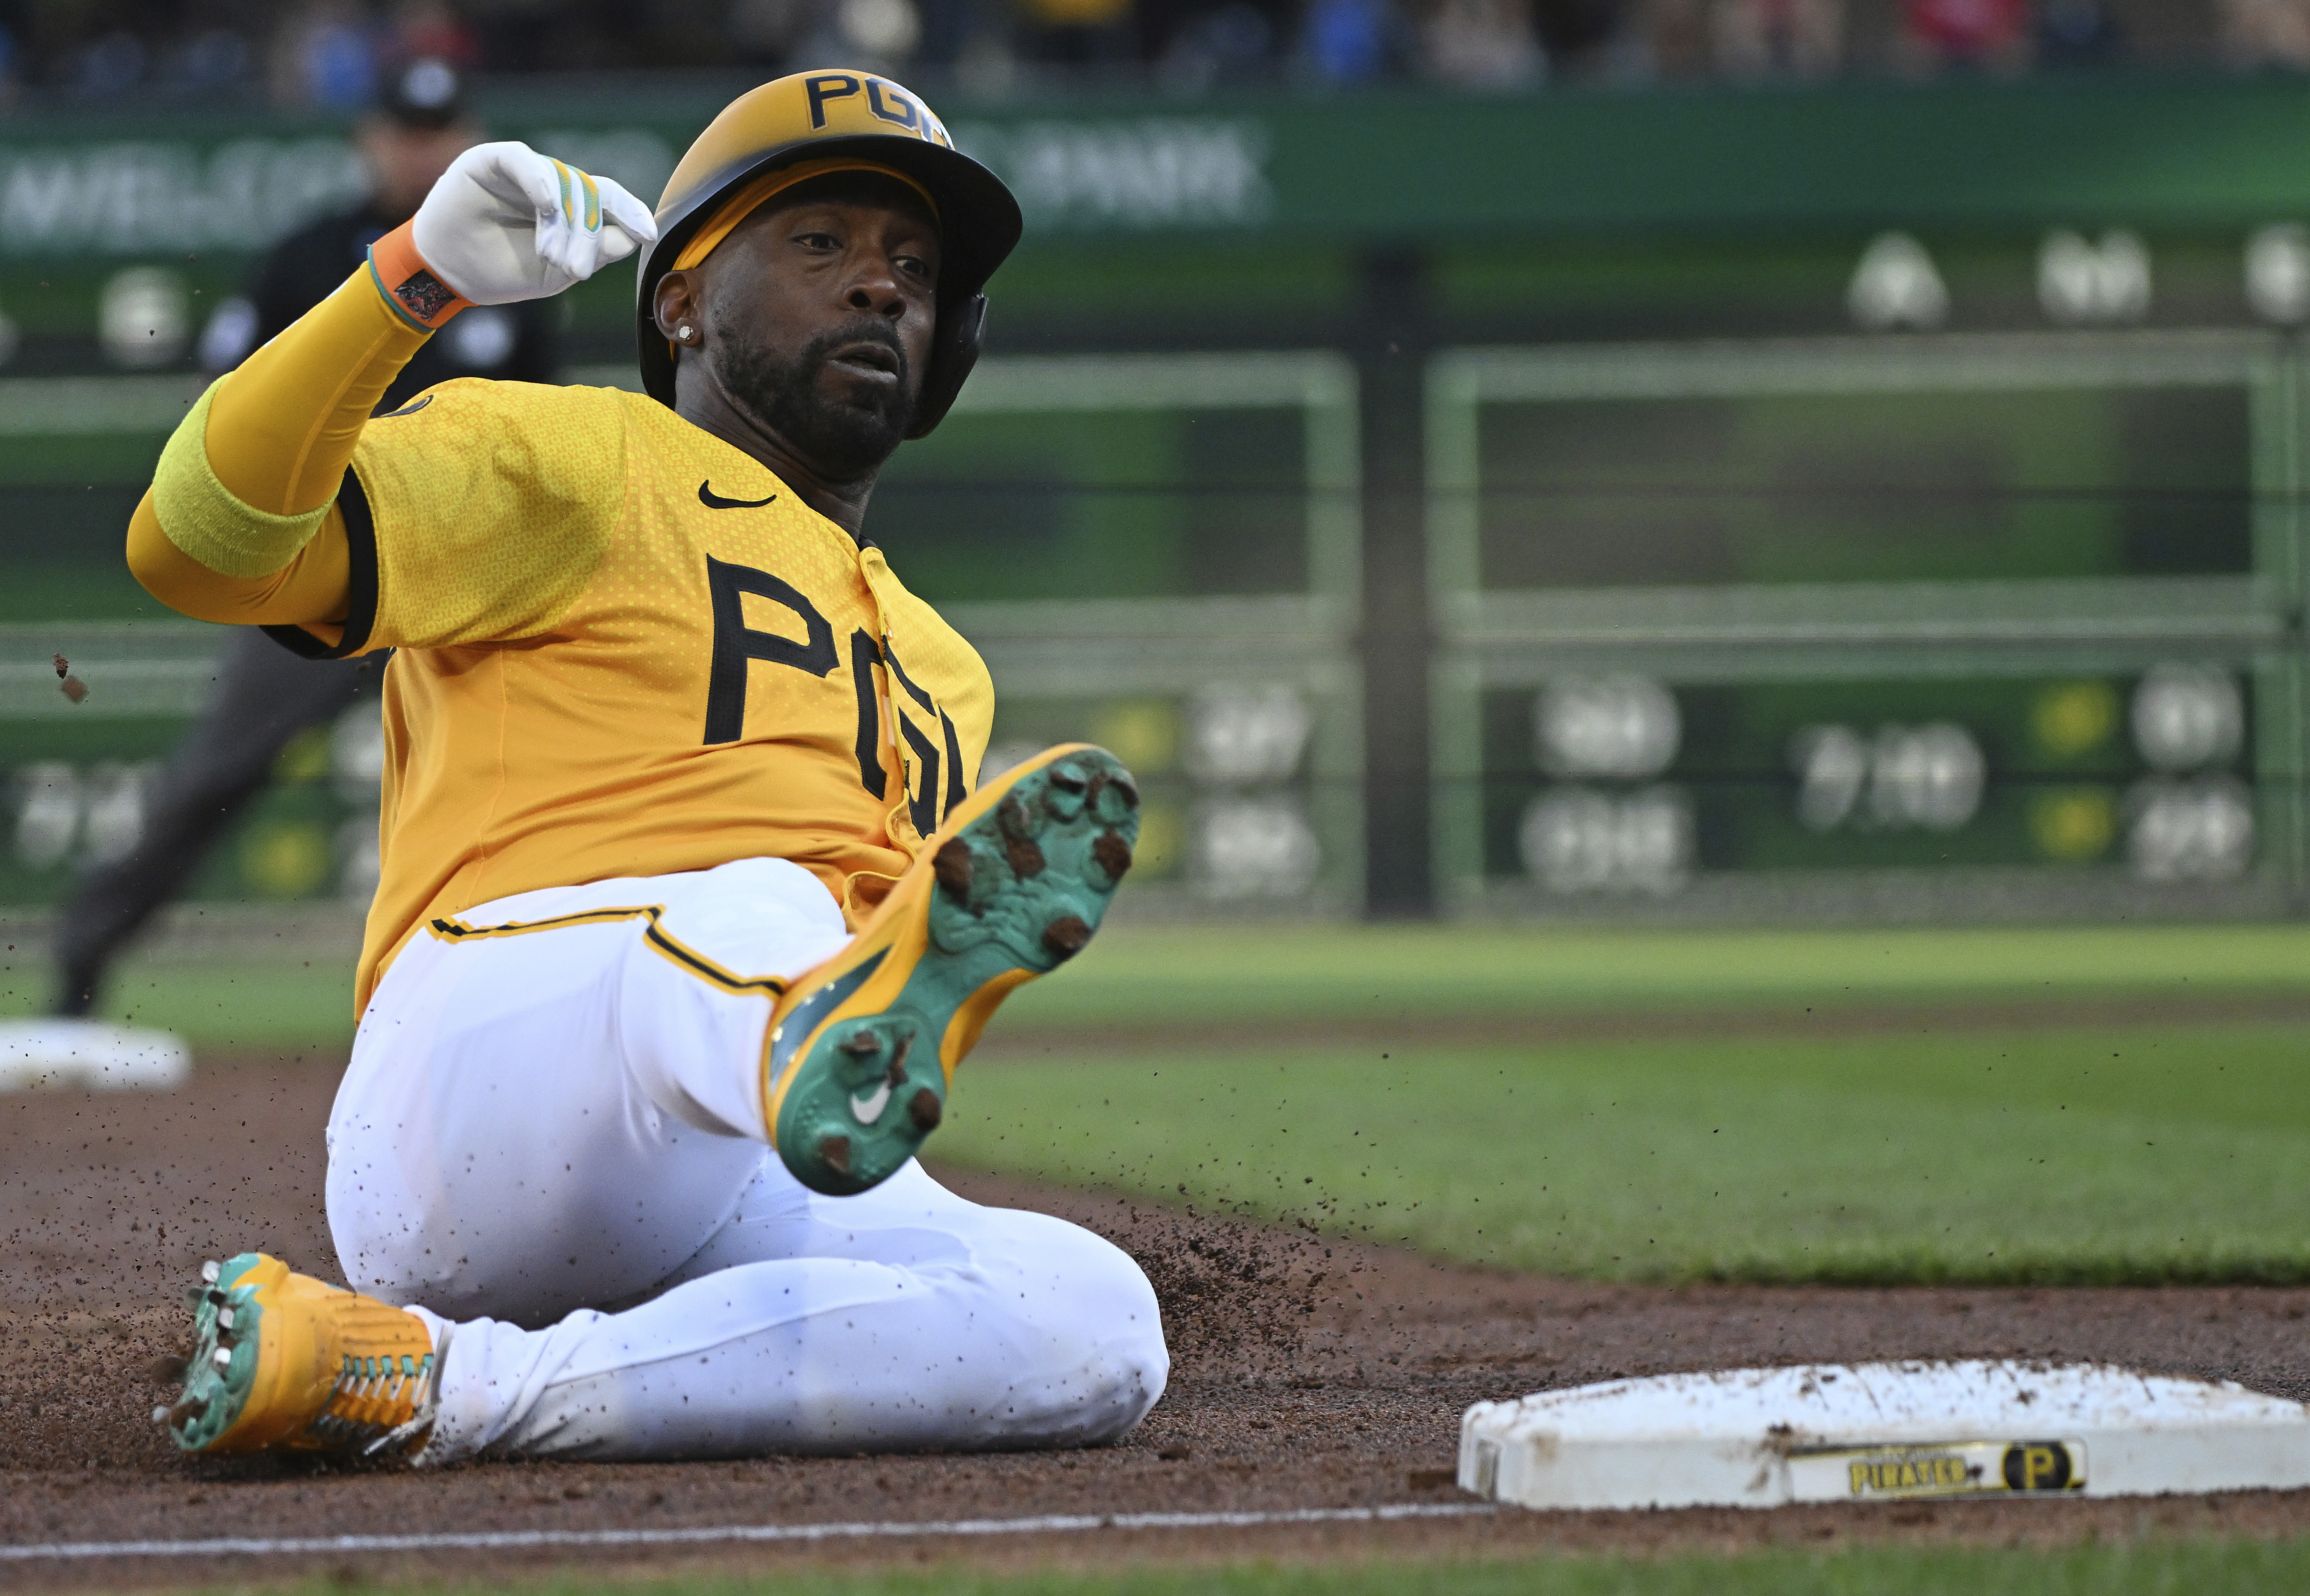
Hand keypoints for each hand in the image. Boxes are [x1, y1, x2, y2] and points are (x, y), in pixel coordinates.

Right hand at [411, 142, 657, 306]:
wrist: (449, 274)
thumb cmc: (502, 270)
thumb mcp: (559, 270)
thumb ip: (597, 251)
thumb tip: (635, 235)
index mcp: (568, 205)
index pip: (607, 198)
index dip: (630, 211)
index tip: (648, 233)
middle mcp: (550, 182)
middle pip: (589, 194)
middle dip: (588, 235)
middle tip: (577, 270)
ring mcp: (523, 169)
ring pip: (562, 182)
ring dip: (563, 224)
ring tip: (550, 257)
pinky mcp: (491, 160)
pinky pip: (523, 161)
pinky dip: (540, 182)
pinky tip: (548, 205)